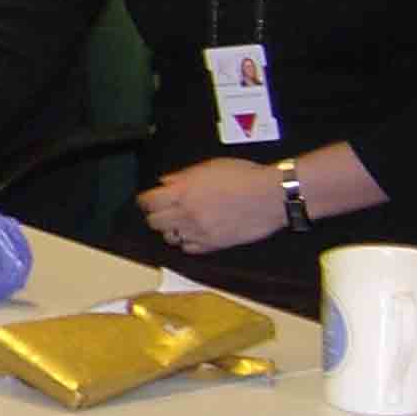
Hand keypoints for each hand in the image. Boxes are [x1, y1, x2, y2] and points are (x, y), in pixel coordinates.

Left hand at [137, 157, 286, 256]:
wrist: (271, 196)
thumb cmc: (244, 176)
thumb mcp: (210, 166)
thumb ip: (183, 176)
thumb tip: (164, 182)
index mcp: (183, 192)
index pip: (148, 202)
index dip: (145, 200)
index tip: (148, 199)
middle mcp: (186, 214)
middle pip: (154, 222)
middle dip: (155, 215)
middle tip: (162, 210)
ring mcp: (199, 232)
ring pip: (169, 238)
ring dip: (170, 230)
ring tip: (178, 222)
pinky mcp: (213, 245)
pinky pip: (188, 249)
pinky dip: (186, 242)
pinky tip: (193, 233)